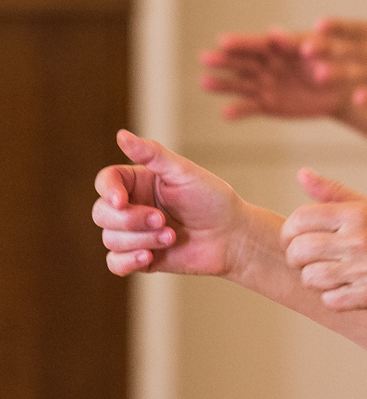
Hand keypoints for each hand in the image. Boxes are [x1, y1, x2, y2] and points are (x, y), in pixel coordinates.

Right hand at [92, 130, 248, 277]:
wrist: (233, 237)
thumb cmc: (213, 200)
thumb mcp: (184, 172)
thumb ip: (152, 154)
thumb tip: (121, 134)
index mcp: (138, 183)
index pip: (106, 182)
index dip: (108, 191)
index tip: (121, 201)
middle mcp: (132, 207)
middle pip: (101, 213)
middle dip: (130, 220)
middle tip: (161, 220)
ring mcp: (135, 234)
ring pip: (110, 238)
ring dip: (141, 239)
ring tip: (171, 237)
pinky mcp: (142, 258)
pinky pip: (115, 263)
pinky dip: (127, 261)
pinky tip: (148, 257)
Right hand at [200, 29, 350, 120]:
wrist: (341, 90)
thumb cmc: (331, 63)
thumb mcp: (319, 50)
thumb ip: (297, 43)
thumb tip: (275, 32)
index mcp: (275, 48)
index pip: (255, 44)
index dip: (240, 42)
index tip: (222, 41)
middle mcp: (264, 65)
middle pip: (241, 62)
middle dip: (224, 61)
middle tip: (205, 58)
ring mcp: (264, 85)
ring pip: (240, 85)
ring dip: (222, 84)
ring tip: (204, 83)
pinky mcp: (268, 105)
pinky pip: (251, 108)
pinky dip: (238, 111)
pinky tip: (225, 114)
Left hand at [280, 170, 366, 311]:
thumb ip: (334, 192)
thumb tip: (301, 173)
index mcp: (357, 214)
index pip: (300, 219)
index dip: (289, 232)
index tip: (296, 239)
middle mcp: (360, 240)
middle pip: (299, 250)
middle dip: (296, 257)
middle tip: (307, 259)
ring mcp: (365, 270)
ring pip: (310, 278)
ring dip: (313, 279)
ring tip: (328, 274)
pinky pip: (330, 300)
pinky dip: (332, 297)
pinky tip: (346, 288)